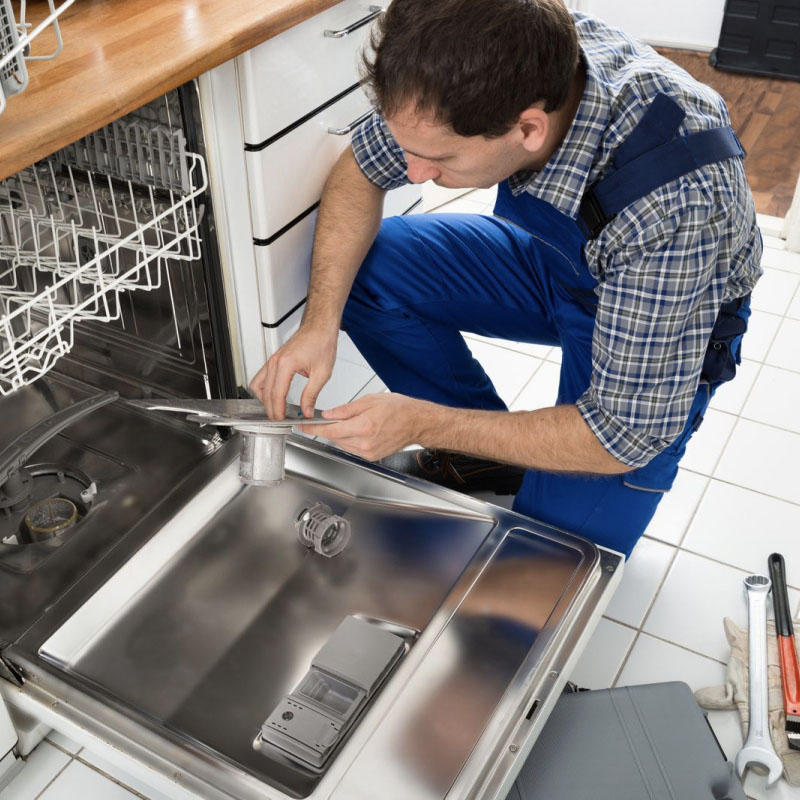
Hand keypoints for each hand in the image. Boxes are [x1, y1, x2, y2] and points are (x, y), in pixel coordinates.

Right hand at [249, 325, 337, 418]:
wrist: (319, 327)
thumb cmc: (321, 342)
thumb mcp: (322, 373)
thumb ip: (312, 394)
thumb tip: (306, 411)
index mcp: (286, 364)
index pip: (276, 394)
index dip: (278, 410)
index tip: (281, 420)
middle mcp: (276, 362)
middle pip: (265, 392)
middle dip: (271, 408)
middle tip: (280, 419)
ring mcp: (273, 360)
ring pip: (259, 385)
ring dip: (265, 399)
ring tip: (276, 409)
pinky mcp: (274, 360)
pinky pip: (261, 377)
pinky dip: (264, 389)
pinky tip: (274, 396)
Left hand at [302, 392, 428, 460]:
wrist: (417, 422)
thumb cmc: (399, 409)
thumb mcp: (369, 400)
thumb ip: (345, 409)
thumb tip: (328, 414)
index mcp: (363, 426)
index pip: (330, 430)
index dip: (313, 428)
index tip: (302, 426)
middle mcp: (365, 442)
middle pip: (334, 438)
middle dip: (328, 428)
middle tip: (327, 419)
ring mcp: (368, 452)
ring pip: (342, 443)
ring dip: (340, 434)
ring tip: (353, 422)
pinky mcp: (371, 456)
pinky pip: (352, 448)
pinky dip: (350, 439)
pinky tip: (359, 430)